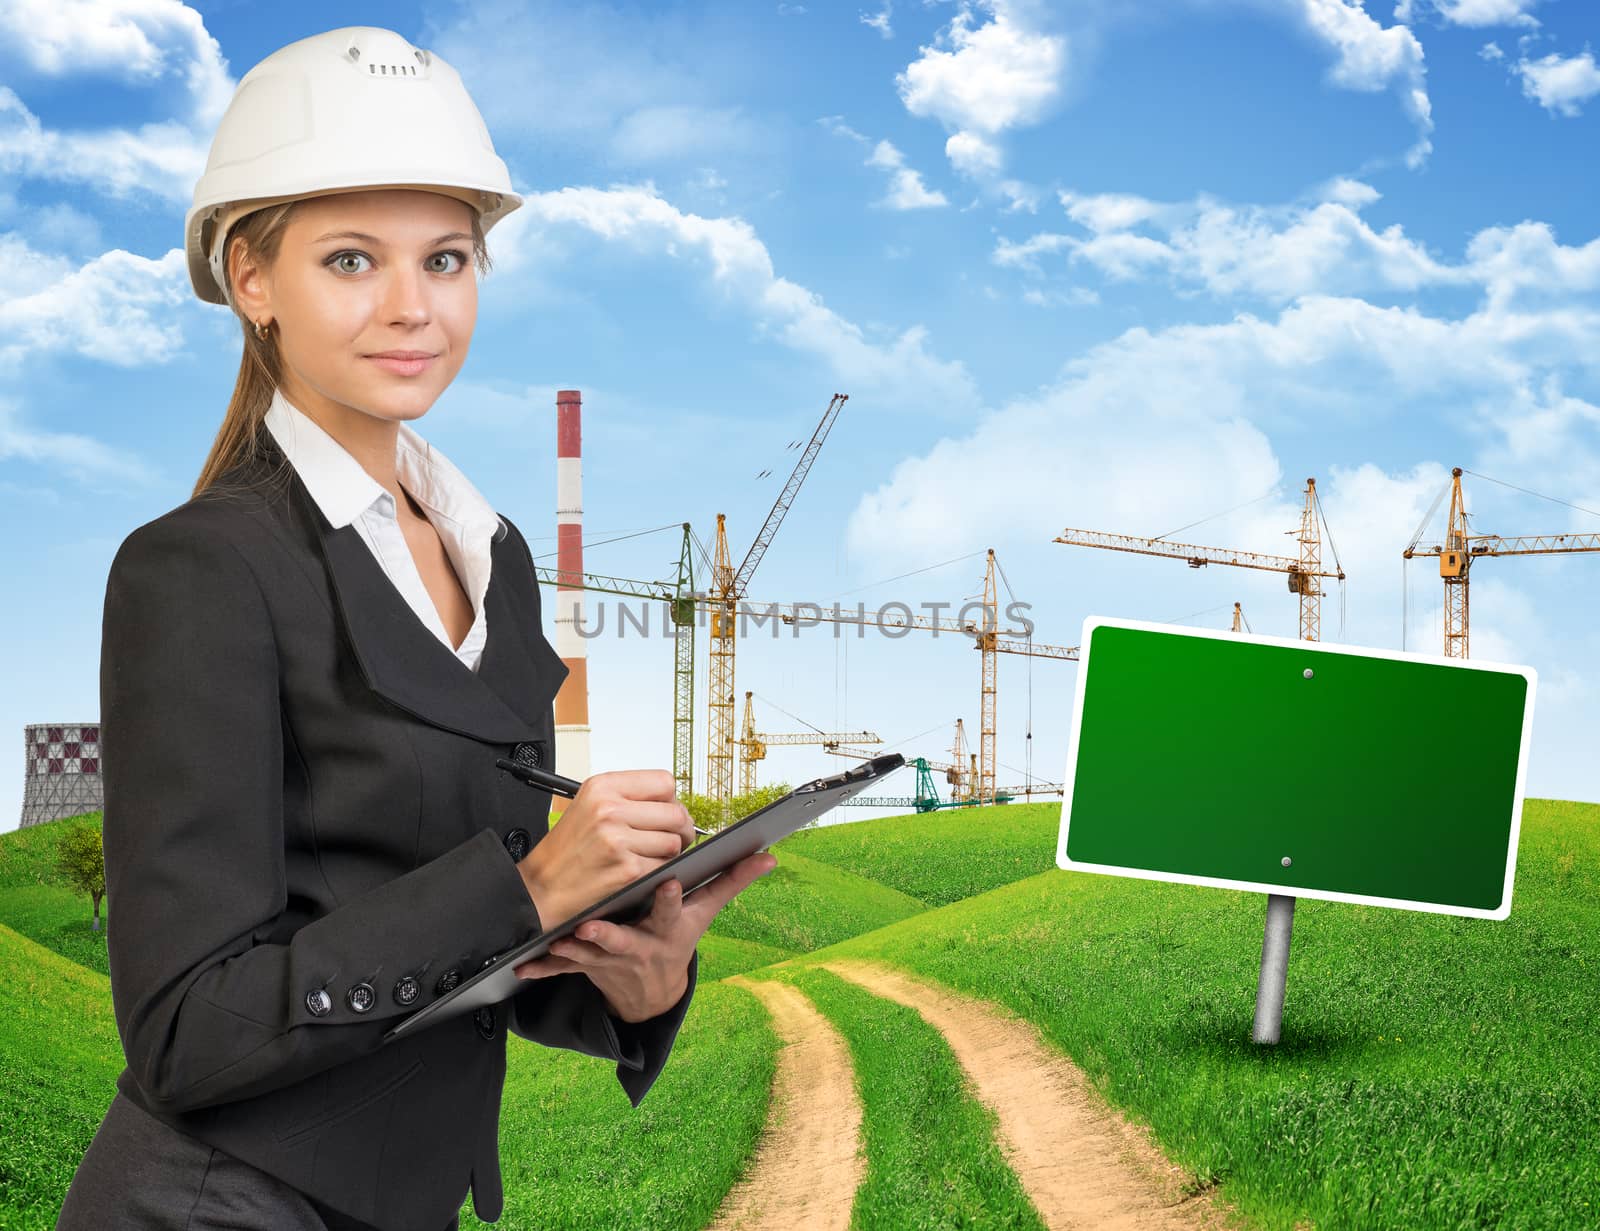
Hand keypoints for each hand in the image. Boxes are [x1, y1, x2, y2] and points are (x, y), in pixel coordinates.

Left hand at [512, 850, 776, 1021]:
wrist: (650, 991)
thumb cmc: (676, 939)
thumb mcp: (705, 915)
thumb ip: (732, 881)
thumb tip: (768, 856)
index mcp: (667, 929)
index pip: (671, 911)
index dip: (670, 899)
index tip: (668, 883)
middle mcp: (639, 947)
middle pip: (624, 941)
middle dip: (608, 937)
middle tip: (590, 927)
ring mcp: (612, 961)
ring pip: (588, 956)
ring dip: (572, 951)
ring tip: (556, 941)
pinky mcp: (588, 969)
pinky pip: (563, 972)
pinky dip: (544, 969)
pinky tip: (524, 967)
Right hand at [515, 769, 697, 928]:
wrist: (541, 889)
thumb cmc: (564, 851)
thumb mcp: (587, 806)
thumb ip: (626, 798)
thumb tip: (670, 801)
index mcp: (602, 788)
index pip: (664, 782)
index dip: (672, 800)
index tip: (669, 811)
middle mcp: (610, 810)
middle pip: (676, 813)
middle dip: (681, 829)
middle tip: (674, 838)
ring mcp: (619, 841)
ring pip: (674, 842)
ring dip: (670, 853)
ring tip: (652, 855)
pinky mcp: (627, 871)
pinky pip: (664, 867)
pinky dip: (659, 872)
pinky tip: (642, 872)